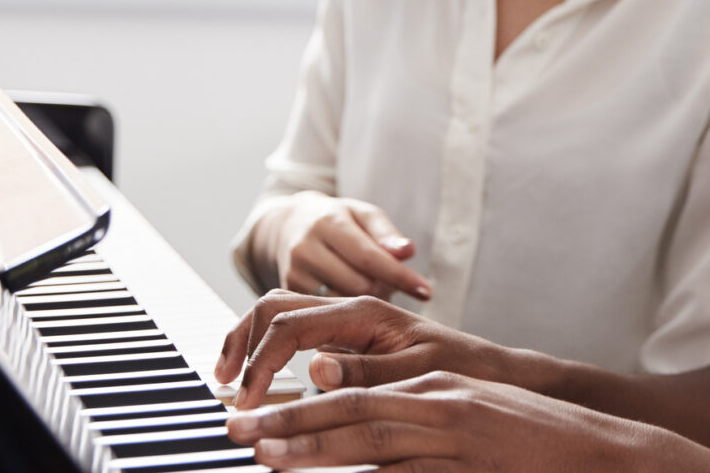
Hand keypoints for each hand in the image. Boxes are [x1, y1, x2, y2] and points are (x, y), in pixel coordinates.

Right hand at [215, 292, 511, 410]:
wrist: (486, 368)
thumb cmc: (458, 369)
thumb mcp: (416, 375)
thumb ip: (365, 372)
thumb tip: (314, 367)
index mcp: (363, 311)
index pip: (290, 326)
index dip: (261, 364)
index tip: (248, 403)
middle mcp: (350, 307)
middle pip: (273, 305)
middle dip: (241, 340)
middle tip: (224, 384)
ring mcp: (345, 319)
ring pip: (279, 313)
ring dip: (249, 341)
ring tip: (230, 378)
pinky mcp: (346, 336)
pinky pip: (296, 331)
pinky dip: (268, 349)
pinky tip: (261, 378)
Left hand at [227, 371, 706, 470]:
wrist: (596, 449)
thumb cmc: (527, 437)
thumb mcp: (463, 411)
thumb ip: (410, 411)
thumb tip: (346, 400)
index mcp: (435, 386)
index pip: (355, 393)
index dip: (301, 404)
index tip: (254, 416)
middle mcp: (442, 405)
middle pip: (353, 412)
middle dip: (292, 423)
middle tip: (239, 432)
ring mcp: (459, 439)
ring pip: (375, 445)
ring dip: (318, 452)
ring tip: (268, 458)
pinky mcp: (473, 470)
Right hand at [263, 191, 431, 301]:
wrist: (287, 224)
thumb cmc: (337, 219)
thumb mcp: (363, 215)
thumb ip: (386, 234)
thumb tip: (408, 252)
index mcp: (329, 223)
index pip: (370, 257)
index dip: (400, 276)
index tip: (427, 291)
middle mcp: (307, 248)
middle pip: (358, 284)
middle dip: (383, 288)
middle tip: (391, 283)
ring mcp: (293, 273)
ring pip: (342, 303)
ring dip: (364, 301)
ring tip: (368, 285)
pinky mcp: (287, 294)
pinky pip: (325, 312)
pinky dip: (344, 310)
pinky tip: (351, 300)